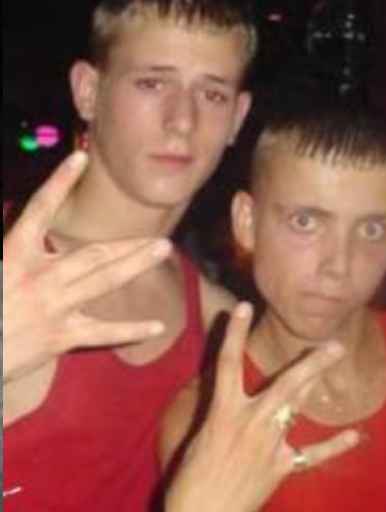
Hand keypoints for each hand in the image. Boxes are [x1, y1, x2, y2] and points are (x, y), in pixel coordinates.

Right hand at [2, 151, 171, 381]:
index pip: (40, 209)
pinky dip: (131, 330)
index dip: (59, 182)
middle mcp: (40, 277)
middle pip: (94, 252)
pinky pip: (103, 332)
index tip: (79, 158)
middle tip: (160, 236)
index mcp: (13, 254)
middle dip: (128, 243)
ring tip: (163, 250)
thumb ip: (7, 246)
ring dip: (137, 264)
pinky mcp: (61, 336)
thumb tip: (21, 228)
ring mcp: (54, 306)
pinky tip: (157, 326)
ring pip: (105, 280)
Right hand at [165, 302, 359, 511]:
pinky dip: (335, 446)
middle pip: (286, 384)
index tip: (243, 307)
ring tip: (334, 359)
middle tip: (334, 345)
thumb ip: (221, 415)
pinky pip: (313, 454)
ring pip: (297, 406)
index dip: (235, 333)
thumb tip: (233, 400)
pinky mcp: (281, 466)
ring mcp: (269, 444)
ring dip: (315, 384)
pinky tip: (356, 436)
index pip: (227, 363)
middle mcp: (250, 422)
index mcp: (223, 413)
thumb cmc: (190, 481)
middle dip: (311, 363)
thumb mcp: (200, 439)